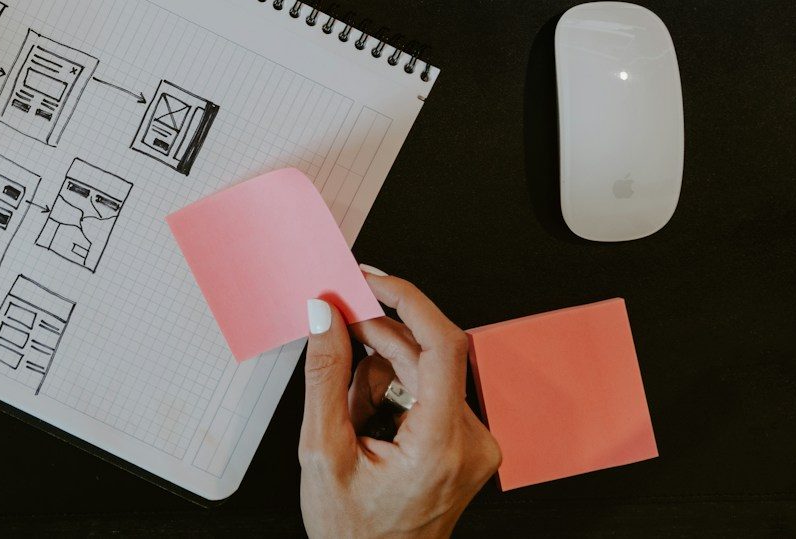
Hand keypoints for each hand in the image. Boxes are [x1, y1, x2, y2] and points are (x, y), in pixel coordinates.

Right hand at [298, 271, 500, 538]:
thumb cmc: (353, 531)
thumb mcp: (321, 452)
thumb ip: (324, 376)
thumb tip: (324, 316)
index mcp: (440, 446)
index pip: (444, 346)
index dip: (408, 301)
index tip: (372, 280)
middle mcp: (470, 442)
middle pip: (427, 354)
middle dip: (376, 342)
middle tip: (334, 330)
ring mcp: (474, 443)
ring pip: (426, 369)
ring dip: (380, 372)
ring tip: (349, 412)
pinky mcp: (466, 442)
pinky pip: (431, 389)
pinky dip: (393, 390)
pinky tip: (366, 419)